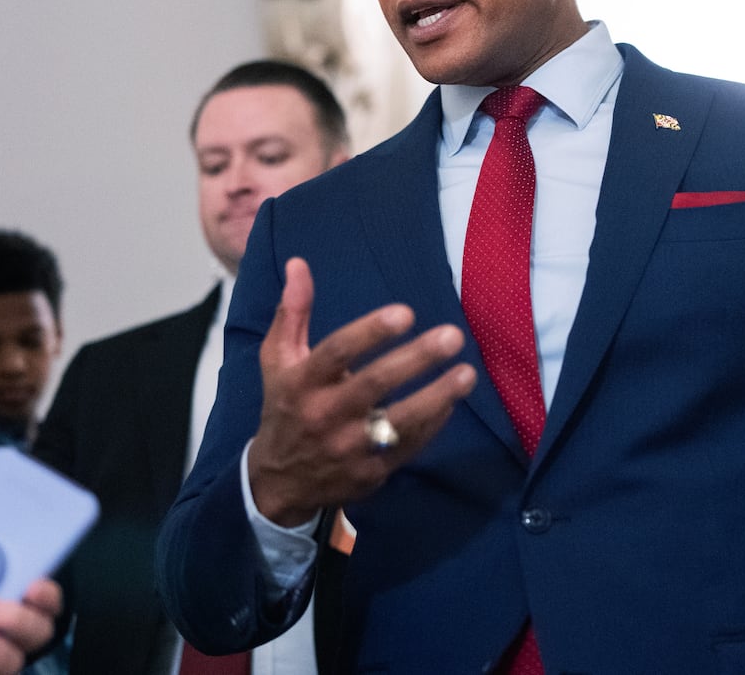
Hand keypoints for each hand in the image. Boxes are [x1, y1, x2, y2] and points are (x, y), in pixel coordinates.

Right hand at [248, 257, 476, 525]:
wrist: (279, 482)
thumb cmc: (285, 407)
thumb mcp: (277, 360)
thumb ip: (292, 312)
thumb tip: (299, 263)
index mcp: (301, 382)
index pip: (336, 353)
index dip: (370, 332)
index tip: (406, 313)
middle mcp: (324, 415)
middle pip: (374, 384)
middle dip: (416, 359)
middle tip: (452, 336)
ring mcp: (349, 447)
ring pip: (399, 421)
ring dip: (437, 396)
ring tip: (467, 373)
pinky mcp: (370, 472)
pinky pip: (409, 446)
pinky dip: (433, 423)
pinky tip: (454, 400)